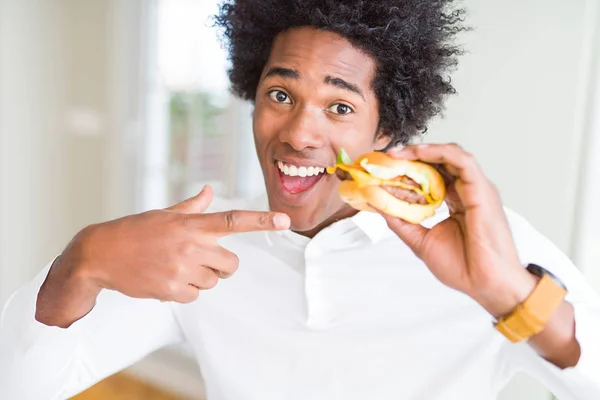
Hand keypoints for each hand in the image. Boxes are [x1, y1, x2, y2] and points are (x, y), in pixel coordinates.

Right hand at [37, 186, 289, 326]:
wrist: (100, 254)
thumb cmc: (134, 231)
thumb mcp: (164, 214)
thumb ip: (192, 207)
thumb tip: (208, 191)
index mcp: (192, 224)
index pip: (234, 220)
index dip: (262, 220)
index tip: (285, 220)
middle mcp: (192, 245)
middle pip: (231, 264)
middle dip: (220, 265)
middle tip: (198, 260)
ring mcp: (182, 268)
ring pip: (212, 282)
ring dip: (199, 278)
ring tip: (173, 267)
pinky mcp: (172, 289)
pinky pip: (194, 296)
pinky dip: (183, 291)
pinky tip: (164, 279)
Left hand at [381, 144, 536, 317]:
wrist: (486, 284)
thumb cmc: (462, 267)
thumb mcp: (421, 241)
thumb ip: (401, 221)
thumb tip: (377, 204)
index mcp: (455, 201)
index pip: (432, 175)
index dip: (409, 168)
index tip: (385, 167)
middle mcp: (467, 191)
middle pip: (439, 162)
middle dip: (412, 155)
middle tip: (387, 156)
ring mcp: (476, 189)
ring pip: (450, 155)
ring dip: (422, 150)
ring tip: (398, 153)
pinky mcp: (482, 190)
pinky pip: (462, 161)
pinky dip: (440, 152)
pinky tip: (419, 153)